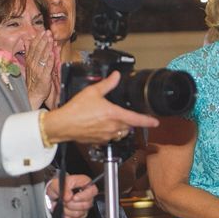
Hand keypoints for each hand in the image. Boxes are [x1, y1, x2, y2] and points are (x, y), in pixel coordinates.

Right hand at [24, 30, 56, 107]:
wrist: (32, 94)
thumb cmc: (33, 80)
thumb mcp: (29, 64)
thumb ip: (28, 52)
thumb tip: (26, 40)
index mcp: (30, 61)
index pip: (33, 47)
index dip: (37, 39)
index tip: (42, 31)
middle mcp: (33, 64)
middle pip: (38, 50)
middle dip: (43, 40)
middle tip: (47, 32)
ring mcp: (38, 70)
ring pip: (42, 57)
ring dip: (46, 47)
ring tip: (50, 39)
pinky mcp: (44, 77)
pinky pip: (46, 67)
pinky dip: (49, 60)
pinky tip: (52, 53)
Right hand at [42, 70, 158, 144]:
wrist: (63, 125)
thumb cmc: (76, 110)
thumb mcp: (92, 92)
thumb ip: (107, 84)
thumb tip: (116, 76)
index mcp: (114, 114)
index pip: (136, 119)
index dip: (148, 121)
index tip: (155, 122)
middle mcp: (113, 127)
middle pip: (129, 126)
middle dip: (130, 121)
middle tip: (125, 114)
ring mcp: (107, 135)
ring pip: (120, 133)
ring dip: (120, 127)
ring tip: (111, 119)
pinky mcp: (99, 141)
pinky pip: (110, 137)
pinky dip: (109, 132)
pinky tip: (101, 126)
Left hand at [47, 174, 97, 217]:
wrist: (52, 195)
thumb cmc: (57, 187)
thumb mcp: (56, 183)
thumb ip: (64, 188)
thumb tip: (69, 197)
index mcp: (85, 185)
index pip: (93, 191)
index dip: (84, 196)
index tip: (74, 197)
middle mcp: (87, 196)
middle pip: (86, 204)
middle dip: (72, 204)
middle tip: (64, 200)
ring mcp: (84, 207)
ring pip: (79, 213)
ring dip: (67, 210)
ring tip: (62, 205)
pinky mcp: (80, 216)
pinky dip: (66, 216)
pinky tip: (63, 211)